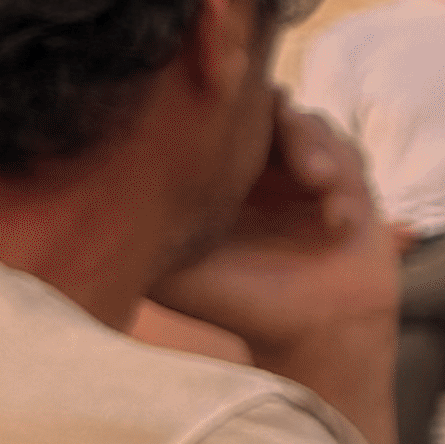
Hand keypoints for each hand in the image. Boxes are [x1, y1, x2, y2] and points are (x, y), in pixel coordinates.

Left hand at [153, 109, 392, 381]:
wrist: (311, 336)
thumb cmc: (239, 305)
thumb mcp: (173, 271)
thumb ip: (139, 231)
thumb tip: (93, 192)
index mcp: (218, 178)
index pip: (218, 118)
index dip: (227, 108)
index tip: (231, 121)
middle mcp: (260, 169)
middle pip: (268, 107)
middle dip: (285, 125)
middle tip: (291, 148)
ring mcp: (306, 175)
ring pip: (312, 126)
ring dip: (320, 149)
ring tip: (321, 185)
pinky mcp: (350, 186)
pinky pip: (351, 157)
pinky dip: (346, 182)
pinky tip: (337, 221)